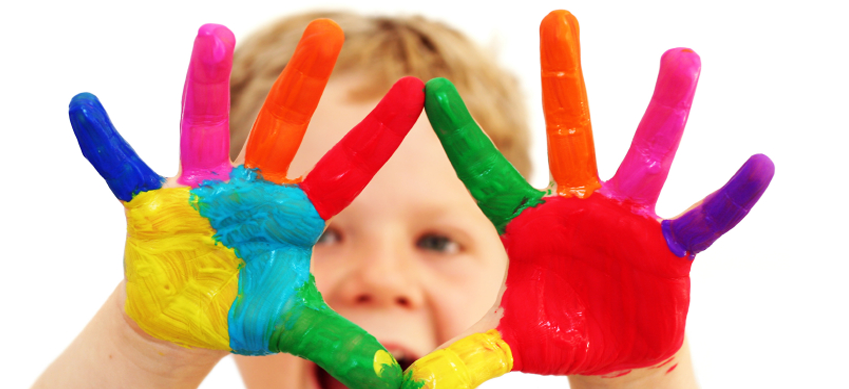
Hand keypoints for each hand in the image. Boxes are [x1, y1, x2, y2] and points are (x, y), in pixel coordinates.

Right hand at [69, 20, 423, 388]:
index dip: (380, 134)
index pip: (348, 170)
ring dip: (205, 86)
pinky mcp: (155, 206)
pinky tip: (84, 106)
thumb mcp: (294, 326)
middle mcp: (252, 189)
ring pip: (204, 128)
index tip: (418, 90)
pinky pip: (125, 169)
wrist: (185, 316)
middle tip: (329, 29)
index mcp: (293, 213)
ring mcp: (203, 192)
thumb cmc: (245, 308)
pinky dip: (106, 143)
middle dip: (305, 83)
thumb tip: (393, 379)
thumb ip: (339, 344)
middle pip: (284, 128)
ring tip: (211, 36)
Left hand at [403, 10, 773, 387]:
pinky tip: (759, 166)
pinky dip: (729, 199)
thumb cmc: (555, 331)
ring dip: (664, 109)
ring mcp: (624, 220)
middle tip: (557, 18)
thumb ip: (466, 354)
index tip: (427, 91)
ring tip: (681, 57)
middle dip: (563, 78)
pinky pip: (702, 218)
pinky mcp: (667, 246)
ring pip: (644, 156)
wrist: (610, 348)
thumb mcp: (509, 341)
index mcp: (527, 222)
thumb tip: (415, 385)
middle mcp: (576, 206)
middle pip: (569, 134)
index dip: (460, 136)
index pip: (486, 173)